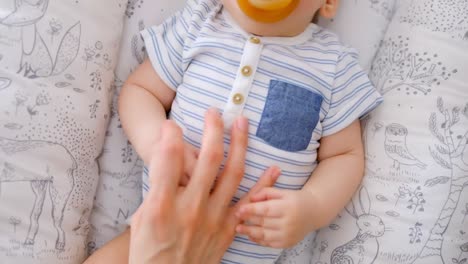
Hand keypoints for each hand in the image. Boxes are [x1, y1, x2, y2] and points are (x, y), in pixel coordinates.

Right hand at [129, 109, 280, 263]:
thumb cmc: (149, 250)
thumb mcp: (141, 219)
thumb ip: (156, 187)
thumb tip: (165, 156)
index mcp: (161, 205)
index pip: (167, 159)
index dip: (170, 136)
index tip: (172, 124)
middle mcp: (190, 208)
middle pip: (206, 159)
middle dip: (212, 130)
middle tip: (214, 111)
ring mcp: (213, 218)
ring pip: (231, 174)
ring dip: (239, 145)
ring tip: (242, 123)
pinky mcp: (227, 229)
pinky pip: (249, 203)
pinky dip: (264, 185)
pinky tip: (274, 168)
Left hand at [235, 188, 313, 248]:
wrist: (314, 212)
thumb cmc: (294, 199)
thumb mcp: (282, 191)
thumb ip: (265, 192)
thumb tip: (251, 198)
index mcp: (287, 207)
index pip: (266, 209)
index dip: (251, 210)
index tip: (239, 209)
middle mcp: (289, 222)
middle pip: (263, 222)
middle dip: (248, 220)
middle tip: (235, 217)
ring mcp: (288, 235)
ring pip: (264, 235)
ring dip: (249, 232)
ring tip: (238, 228)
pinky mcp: (287, 243)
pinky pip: (269, 243)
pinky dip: (258, 240)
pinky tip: (250, 235)